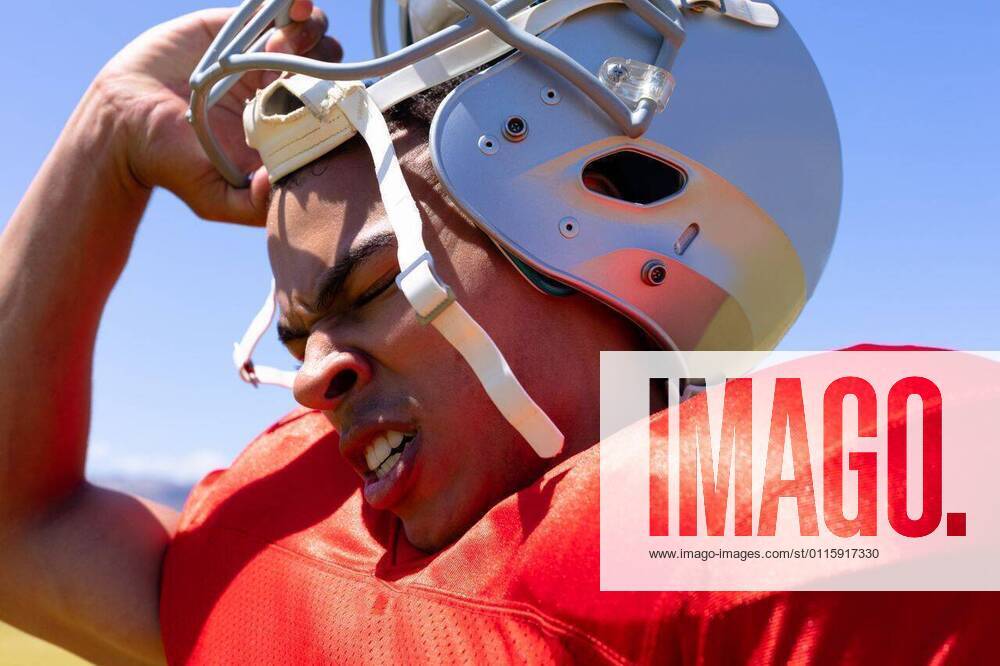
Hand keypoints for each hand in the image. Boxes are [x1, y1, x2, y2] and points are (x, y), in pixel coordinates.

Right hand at [96, 0, 341, 224]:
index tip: (313, 100)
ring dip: (308, 34)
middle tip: (289, 73)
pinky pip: (278, 10)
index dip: (335, 99)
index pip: (332, 108)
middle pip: (330, 67)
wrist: (122, 121)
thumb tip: (285, 183)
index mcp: (288, 126)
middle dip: (322, 64)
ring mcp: (262, 57)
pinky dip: (294, 6)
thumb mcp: (216, 198)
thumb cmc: (172, 164)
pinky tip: (294, 7)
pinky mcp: (237, 28)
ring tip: (278, 47)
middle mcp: (282, 91)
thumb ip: (254, 204)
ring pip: (312, 36)